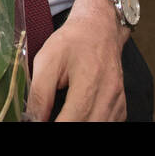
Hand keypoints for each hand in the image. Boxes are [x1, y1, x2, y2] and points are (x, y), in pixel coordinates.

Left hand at [27, 0, 129, 121]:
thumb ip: (40, 94)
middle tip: (48, 120)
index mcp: (89, 82)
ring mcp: (117, 102)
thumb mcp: (47, 60)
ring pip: (99, 127)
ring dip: (80, 125)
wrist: (99, 28)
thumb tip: (34, 120)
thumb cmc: (72, 42)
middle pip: (88, 126)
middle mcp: (108, 95)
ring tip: (62, 117)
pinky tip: (78, 117)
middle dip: (66, 127)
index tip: (40, 124)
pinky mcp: (121, 106)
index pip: (73, 120)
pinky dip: (91, 123)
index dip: (57, 126)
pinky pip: (108, 124)